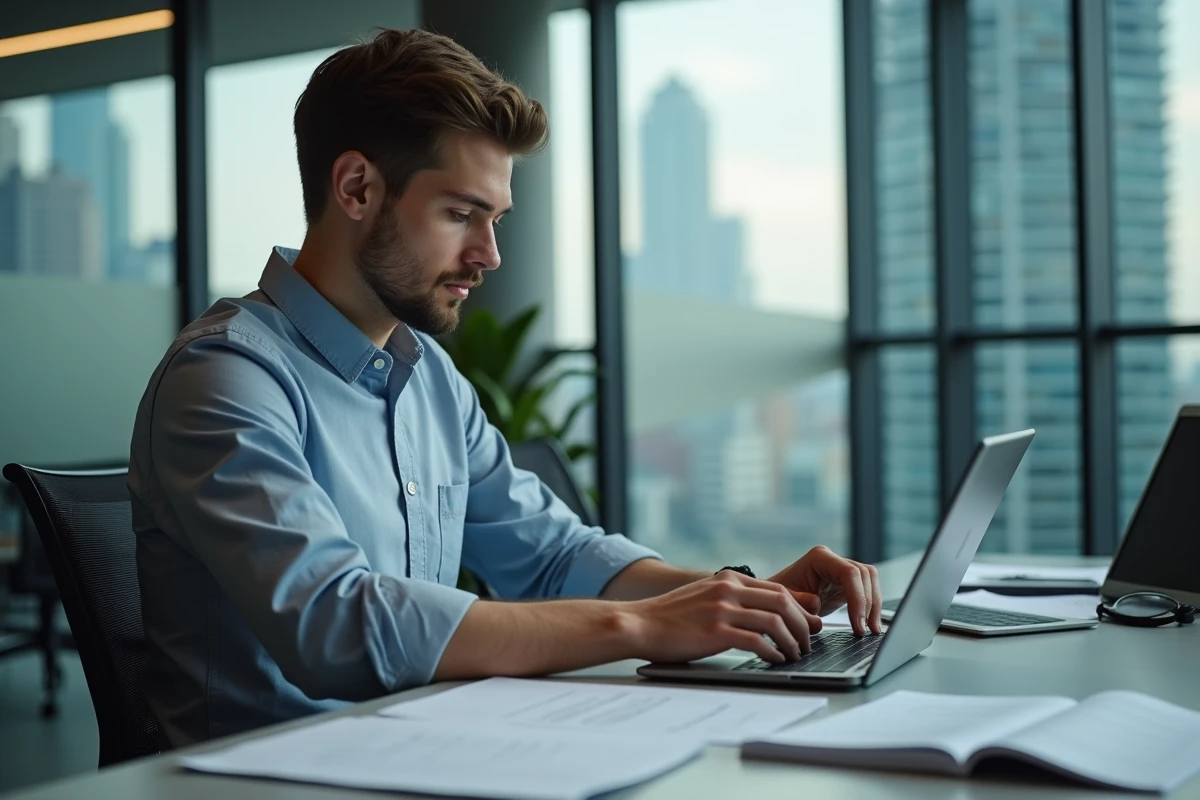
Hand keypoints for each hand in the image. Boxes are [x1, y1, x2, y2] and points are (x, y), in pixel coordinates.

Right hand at [626, 571, 819, 664]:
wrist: (639, 623)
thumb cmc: (671, 616)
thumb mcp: (705, 596)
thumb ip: (733, 598)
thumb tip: (765, 613)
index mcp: (728, 579)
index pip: (778, 589)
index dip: (800, 609)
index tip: (809, 625)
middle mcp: (728, 589)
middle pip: (783, 603)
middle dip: (802, 625)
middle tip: (807, 644)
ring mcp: (722, 609)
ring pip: (775, 622)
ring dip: (792, 642)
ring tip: (794, 655)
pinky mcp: (716, 631)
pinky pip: (757, 642)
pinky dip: (773, 653)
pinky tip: (775, 661)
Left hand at [769, 545, 882, 635]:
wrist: (776, 601)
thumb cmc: (778, 599)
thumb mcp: (784, 602)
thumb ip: (799, 602)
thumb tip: (816, 603)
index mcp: (819, 558)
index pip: (849, 572)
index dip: (858, 598)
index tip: (857, 624)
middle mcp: (833, 560)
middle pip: (864, 574)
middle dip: (868, 603)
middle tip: (864, 630)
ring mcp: (841, 570)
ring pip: (870, 580)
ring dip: (874, 605)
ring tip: (871, 630)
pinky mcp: (846, 584)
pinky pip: (866, 590)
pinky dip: (870, 607)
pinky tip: (869, 625)